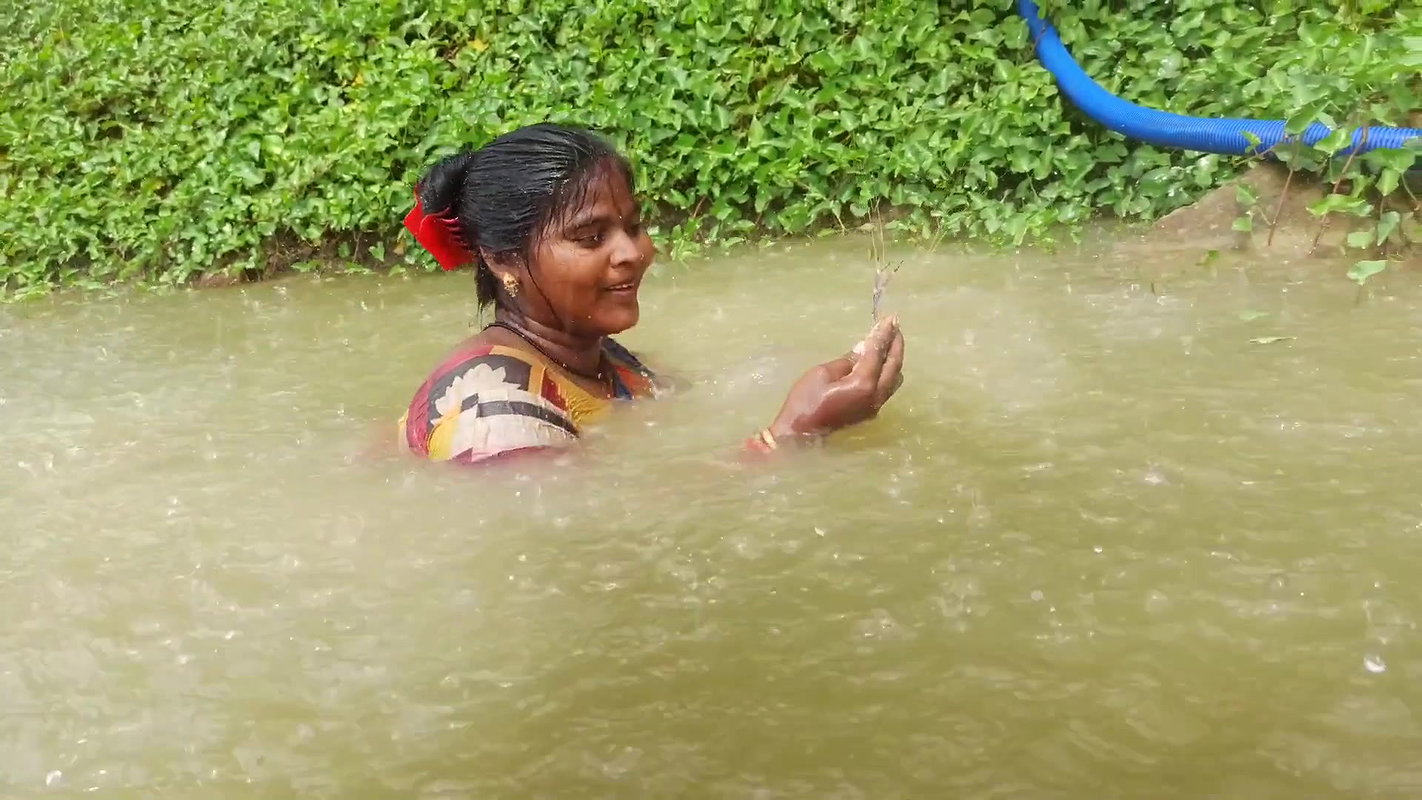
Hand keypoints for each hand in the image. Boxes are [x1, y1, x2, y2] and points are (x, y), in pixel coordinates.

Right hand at [768, 316, 904, 437]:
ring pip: (894, 379)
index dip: (883, 334)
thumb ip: (847, 361)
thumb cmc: (805, 402)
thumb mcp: (823, 373)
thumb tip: (864, 349)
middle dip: (895, 345)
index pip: (878, 353)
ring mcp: (874, 407)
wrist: (799, 436)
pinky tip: (878, 362)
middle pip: (894, 366)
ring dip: (893, 359)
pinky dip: (886, 372)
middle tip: (895, 326)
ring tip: (888, 342)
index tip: (890, 318)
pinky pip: (885, 388)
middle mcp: (876, 396)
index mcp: (863, 384)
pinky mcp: (869, 412)